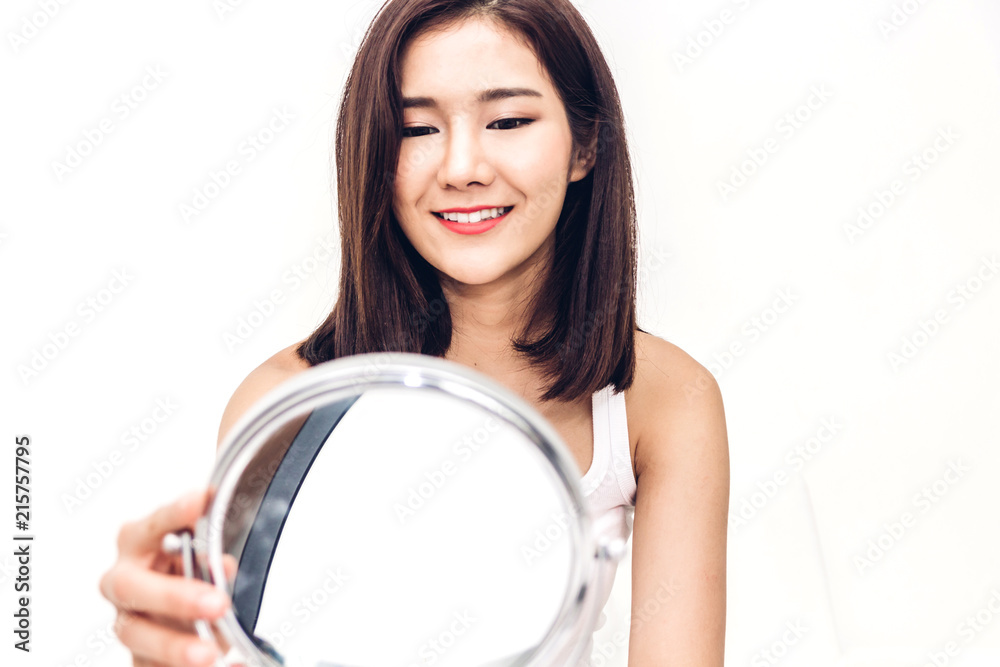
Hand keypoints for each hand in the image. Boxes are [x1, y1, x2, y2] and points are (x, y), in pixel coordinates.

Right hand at [100, 489, 230, 665]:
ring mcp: (127, 619)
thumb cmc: (190, 566)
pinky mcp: (138, 656)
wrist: (182, 608)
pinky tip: (224, 666)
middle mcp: (123, 579)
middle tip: (218, 603)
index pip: (154, 524)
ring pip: (137, 635)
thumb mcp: (204, 554)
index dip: (174, 514)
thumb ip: (211, 557)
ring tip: (208, 655)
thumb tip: (224, 568)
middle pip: (132, 586)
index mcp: (138, 541)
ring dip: (174, 646)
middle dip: (175, 596)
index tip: (201, 501)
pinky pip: (151, 666)